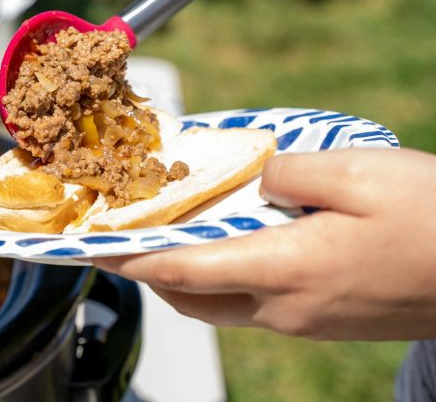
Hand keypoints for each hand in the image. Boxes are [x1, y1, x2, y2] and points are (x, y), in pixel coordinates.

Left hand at [94, 148, 435, 339]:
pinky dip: (225, 277)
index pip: (180, 268)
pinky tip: (234, 244)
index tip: (91, 248)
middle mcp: (285, 308)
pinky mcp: (325, 321)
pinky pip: (255, 304)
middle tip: (126, 239)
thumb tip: (258, 179)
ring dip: (187, 275)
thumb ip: (288, 172)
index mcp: (284, 270)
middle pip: (192, 297)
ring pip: (221, 305)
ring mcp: (305, 321)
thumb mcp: (357, 173)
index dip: (128, 258)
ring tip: (173, 236)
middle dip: (150, 271)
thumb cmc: (433, 220)